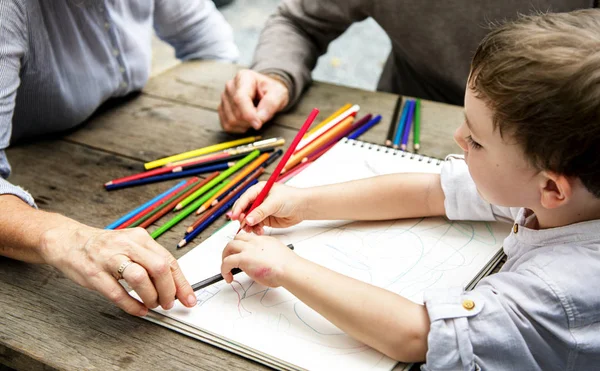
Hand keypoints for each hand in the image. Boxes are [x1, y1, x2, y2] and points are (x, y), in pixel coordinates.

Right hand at [41, 225, 195, 315]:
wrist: (69, 241)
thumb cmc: (105, 247)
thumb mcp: (132, 246)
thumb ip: (152, 261)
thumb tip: (175, 285)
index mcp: (141, 238)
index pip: (169, 261)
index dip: (181, 283)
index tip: (189, 298)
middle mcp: (127, 245)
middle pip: (158, 267)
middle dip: (168, 291)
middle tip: (168, 303)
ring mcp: (109, 258)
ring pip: (139, 278)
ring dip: (151, 297)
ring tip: (152, 304)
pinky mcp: (94, 273)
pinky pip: (117, 293)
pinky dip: (132, 305)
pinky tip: (138, 310)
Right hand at [218, 70, 288, 132]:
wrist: (265, 92)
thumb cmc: (271, 91)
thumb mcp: (279, 93)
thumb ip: (271, 104)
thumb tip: (259, 118)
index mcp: (244, 77)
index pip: (240, 98)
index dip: (248, 114)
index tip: (258, 124)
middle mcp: (230, 86)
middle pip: (236, 112)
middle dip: (251, 120)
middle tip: (262, 116)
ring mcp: (224, 97)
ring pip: (231, 121)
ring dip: (246, 125)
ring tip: (255, 117)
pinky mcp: (222, 109)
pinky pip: (227, 126)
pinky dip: (239, 128)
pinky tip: (247, 122)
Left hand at [221, 233, 297, 286]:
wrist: (289, 269)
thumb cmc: (288, 267)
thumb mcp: (276, 257)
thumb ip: (266, 257)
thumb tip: (259, 266)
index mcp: (264, 240)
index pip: (248, 239)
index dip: (242, 247)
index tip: (241, 256)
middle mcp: (255, 242)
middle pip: (236, 239)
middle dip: (231, 250)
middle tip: (230, 261)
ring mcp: (248, 248)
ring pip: (229, 246)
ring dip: (225, 257)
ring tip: (227, 269)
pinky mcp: (243, 258)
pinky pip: (226, 262)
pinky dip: (224, 269)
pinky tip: (228, 277)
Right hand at [229, 182, 306, 234]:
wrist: (303, 207)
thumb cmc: (291, 198)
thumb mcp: (274, 203)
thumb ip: (260, 212)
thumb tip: (248, 220)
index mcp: (258, 190)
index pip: (244, 199)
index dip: (238, 208)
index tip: (235, 217)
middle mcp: (258, 200)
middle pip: (243, 210)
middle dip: (242, 218)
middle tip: (244, 225)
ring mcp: (261, 210)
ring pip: (248, 219)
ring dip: (249, 226)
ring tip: (253, 230)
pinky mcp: (265, 219)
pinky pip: (256, 225)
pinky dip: (255, 229)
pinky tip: (260, 231)